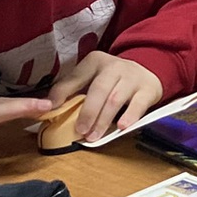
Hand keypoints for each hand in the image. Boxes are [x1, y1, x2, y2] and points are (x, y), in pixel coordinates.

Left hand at [46, 51, 164, 142]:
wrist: (146, 72)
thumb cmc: (112, 80)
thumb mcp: (90, 77)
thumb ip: (70, 89)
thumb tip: (48, 106)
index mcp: (96, 61)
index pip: (76, 77)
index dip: (63, 92)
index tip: (52, 109)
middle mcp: (115, 66)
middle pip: (99, 89)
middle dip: (88, 112)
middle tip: (80, 130)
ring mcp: (133, 77)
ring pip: (116, 99)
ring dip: (104, 119)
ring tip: (94, 135)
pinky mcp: (148, 89)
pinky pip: (138, 105)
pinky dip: (129, 116)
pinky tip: (122, 127)